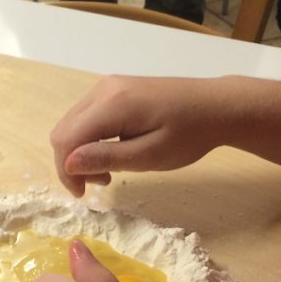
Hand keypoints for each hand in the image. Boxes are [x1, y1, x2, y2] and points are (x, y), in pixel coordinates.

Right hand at [50, 75, 223, 196]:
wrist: (217, 106)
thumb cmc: (189, 134)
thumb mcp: (150, 155)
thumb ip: (107, 158)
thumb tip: (68, 164)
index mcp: (111, 104)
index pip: (67, 139)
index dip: (66, 171)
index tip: (83, 195)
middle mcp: (102, 89)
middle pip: (63, 130)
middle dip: (72, 163)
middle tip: (100, 183)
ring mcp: (108, 86)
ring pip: (72, 124)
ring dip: (80, 152)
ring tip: (110, 170)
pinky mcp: (115, 89)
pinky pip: (87, 117)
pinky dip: (90, 139)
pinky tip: (113, 151)